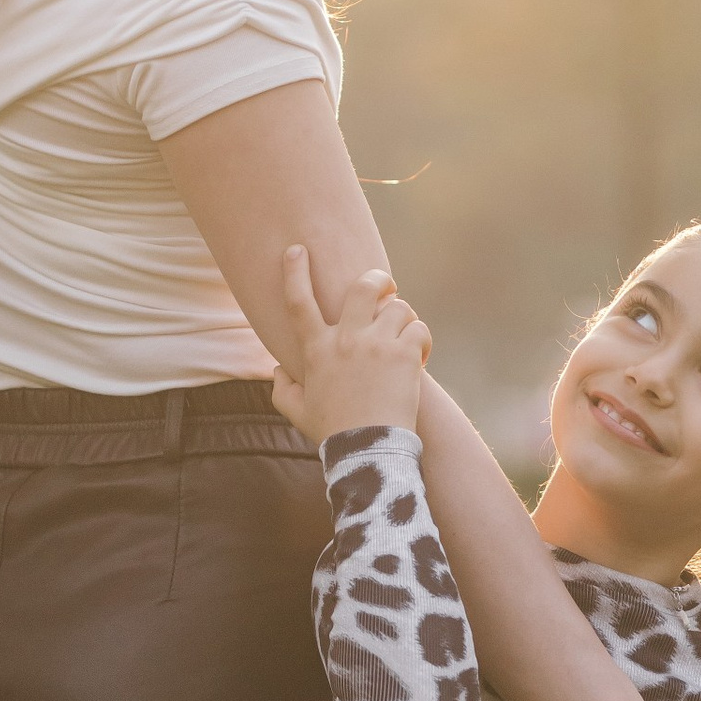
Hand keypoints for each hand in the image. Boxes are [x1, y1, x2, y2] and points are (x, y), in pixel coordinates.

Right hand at [270, 246, 430, 443]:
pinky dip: (421, 338)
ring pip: (396, 307)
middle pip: (361, 286)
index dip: (294, 271)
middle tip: (385, 286)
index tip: (297, 250)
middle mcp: (345, 340)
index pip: (298, 301)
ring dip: (403, 318)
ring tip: (404, 339)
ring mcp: (376, 345)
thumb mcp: (297, 412)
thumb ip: (282, 389)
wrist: (367, 450)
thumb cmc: (332, 433)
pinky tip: (418, 357)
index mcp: (316, 350)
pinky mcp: (404, 355)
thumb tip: (278, 369)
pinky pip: (418, 327)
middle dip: (377, 278)